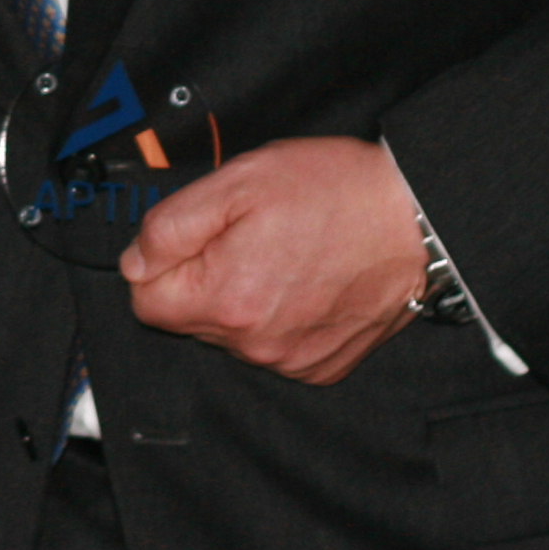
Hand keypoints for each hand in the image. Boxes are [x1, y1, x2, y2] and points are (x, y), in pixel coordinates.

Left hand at [119, 136, 424, 385]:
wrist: (414, 220)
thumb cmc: (332, 193)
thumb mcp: (236, 183)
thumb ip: (171, 227)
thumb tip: (135, 262)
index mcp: (227, 299)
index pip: (145, 302)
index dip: (156, 263)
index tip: (189, 238)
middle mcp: (256, 344)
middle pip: (188, 319)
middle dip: (201, 277)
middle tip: (244, 234)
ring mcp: (291, 360)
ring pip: (230, 334)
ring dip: (239, 297)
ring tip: (280, 253)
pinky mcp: (321, 366)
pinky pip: (272, 346)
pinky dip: (277, 316)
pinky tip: (303, 280)